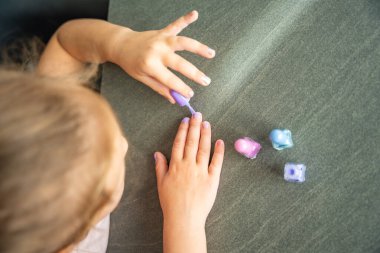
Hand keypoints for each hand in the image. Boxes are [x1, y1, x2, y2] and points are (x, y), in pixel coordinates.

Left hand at [111, 10, 214, 103]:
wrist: (121, 44)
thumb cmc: (131, 63)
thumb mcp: (142, 78)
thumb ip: (159, 88)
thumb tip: (174, 99)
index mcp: (150, 65)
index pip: (170, 80)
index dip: (181, 89)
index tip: (190, 95)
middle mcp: (157, 51)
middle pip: (180, 64)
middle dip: (194, 74)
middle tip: (206, 81)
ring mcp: (161, 40)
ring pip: (183, 43)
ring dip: (198, 48)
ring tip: (211, 54)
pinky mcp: (163, 32)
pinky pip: (176, 25)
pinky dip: (186, 19)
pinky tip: (195, 14)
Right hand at [154, 112, 223, 226]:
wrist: (184, 218)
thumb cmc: (170, 202)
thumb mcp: (161, 184)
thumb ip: (160, 167)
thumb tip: (157, 153)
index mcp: (175, 165)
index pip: (179, 143)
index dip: (183, 131)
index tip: (186, 121)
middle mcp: (188, 165)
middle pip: (192, 142)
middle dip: (195, 127)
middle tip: (198, 114)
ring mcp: (201, 171)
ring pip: (204, 148)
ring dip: (206, 135)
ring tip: (207, 124)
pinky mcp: (213, 179)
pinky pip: (217, 162)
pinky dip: (219, 151)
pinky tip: (219, 141)